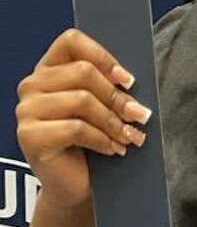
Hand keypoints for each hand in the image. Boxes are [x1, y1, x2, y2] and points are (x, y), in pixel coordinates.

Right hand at [16, 29, 150, 210]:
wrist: (75, 185)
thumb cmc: (92, 142)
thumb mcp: (102, 107)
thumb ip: (110, 86)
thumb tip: (132, 81)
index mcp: (48, 69)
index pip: (71, 41)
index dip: (103, 56)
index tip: (128, 80)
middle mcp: (32, 85)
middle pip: (82, 72)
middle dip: (118, 96)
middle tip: (140, 115)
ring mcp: (26, 111)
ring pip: (81, 100)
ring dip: (114, 121)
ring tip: (131, 137)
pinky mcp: (29, 136)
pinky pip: (75, 128)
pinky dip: (102, 139)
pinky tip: (114, 149)